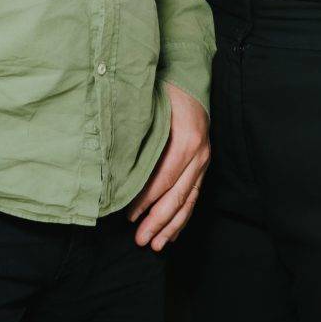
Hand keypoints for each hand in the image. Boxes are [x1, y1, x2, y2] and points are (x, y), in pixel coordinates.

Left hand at [127, 83, 210, 249]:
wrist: (191, 76)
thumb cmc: (166, 89)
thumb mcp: (152, 106)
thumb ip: (139, 134)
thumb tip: (116, 163)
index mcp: (187, 139)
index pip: (165, 177)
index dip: (147, 199)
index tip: (129, 214)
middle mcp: (200, 153)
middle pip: (178, 195)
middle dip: (158, 221)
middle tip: (140, 240)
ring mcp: (204, 160)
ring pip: (189, 200)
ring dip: (172, 226)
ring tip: (156, 245)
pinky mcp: (203, 164)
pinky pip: (194, 196)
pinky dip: (183, 217)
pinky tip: (172, 233)